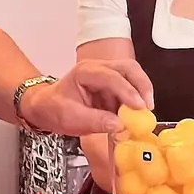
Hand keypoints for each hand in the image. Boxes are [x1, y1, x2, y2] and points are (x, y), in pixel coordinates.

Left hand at [19, 60, 153, 135]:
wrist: (45, 106)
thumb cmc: (54, 109)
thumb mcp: (71, 119)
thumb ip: (95, 121)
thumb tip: (120, 125)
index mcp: (85, 72)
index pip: (112, 77)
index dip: (128, 92)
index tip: (139, 107)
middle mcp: (98, 68)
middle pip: (128, 68)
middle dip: (142, 85)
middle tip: (149, 106)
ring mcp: (105, 74)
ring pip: (132, 75)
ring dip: (140, 92)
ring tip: (142, 113)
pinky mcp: (111, 84)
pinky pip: (128, 88)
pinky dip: (134, 100)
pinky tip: (133, 114)